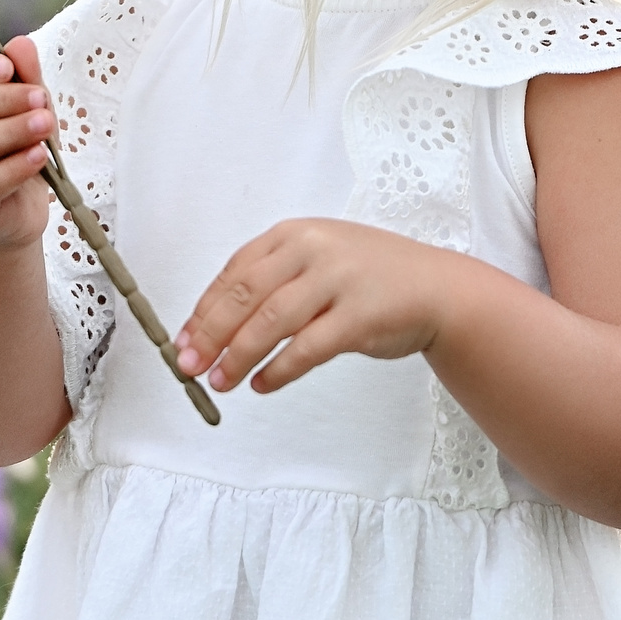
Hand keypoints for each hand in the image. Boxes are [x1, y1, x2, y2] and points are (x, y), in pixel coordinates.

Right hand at [0, 36, 56, 251]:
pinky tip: (38, 156)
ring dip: (9, 131)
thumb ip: (24, 76)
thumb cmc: (15, 145)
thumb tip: (20, 43)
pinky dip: (12, 168)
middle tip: (39, 98)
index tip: (6, 68)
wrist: (16, 208)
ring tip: (45, 124)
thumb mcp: (26, 105)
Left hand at [172, 219, 460, 393]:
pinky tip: (263, 385)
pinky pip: (306, 349)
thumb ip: (273, 279)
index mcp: (294, 234)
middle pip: (245, 295)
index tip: (182, 341)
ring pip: (271, 323)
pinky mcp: (359, 316)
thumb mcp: (318, 259)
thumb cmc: (371, 278)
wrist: (438, 289)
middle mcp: (313, 250)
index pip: (234, 273)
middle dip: (210, 334)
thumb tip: (214, 323)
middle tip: (189, 366)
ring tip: (221, 382)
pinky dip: (279, 371)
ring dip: (239, 356)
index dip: (203, 310)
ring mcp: (337, 281)